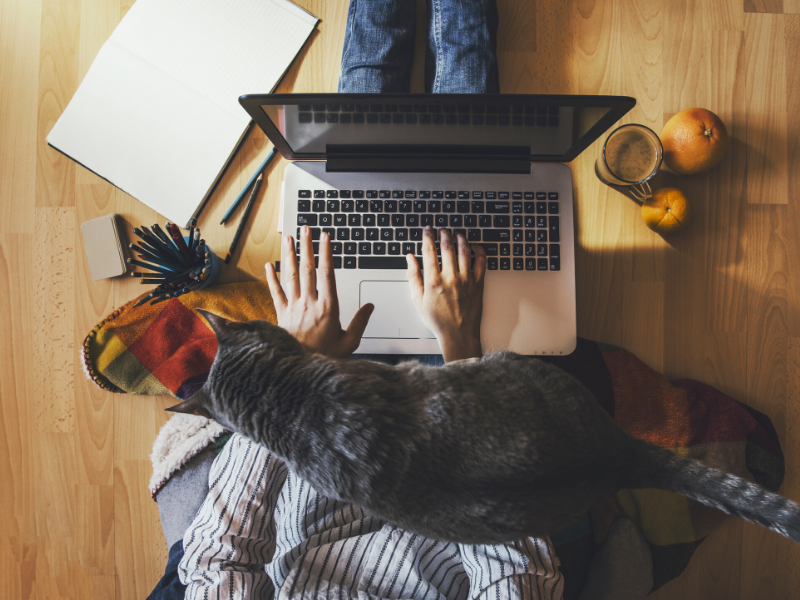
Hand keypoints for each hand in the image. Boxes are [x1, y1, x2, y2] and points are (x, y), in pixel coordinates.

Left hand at [265, 226, 373, 356]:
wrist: (299, 372)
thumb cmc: (325, 358)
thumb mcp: (349, 343)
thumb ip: (360, 322)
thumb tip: (370, 306)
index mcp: (328, 308)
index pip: (327, 274)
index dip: (326, 253)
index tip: (325, 237)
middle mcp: (309, 304)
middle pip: (307, 269)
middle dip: (306, 246)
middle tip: (305, 229)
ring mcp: (293, 308)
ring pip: (290, 276)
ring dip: (289, 255)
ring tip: (288, 238)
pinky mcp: (282, 315)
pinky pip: (276, 293)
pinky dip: (271, 278)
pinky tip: (268, 266)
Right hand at [406, 227, 486, 362]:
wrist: (458, 335)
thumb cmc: (438, 320)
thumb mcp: (417, 300)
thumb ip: (413, 277)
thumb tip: (410, 259)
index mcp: (433, 281)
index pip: (429, 251)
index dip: (428, 236)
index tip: (427, 229)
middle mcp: (450, 278)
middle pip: (447, 246)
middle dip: (444, 233)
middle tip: (442, 229)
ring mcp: (466, 280)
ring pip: (464, 250)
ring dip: (460, 238)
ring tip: (457, 234)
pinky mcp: (478, 284)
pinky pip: (481, 261)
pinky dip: (479, 250)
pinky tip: (475, 246)